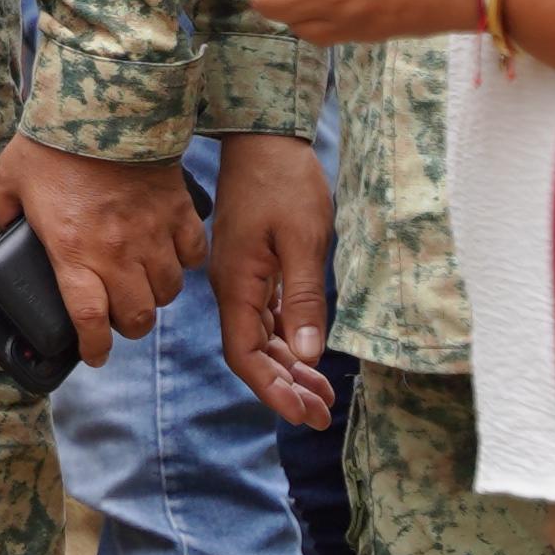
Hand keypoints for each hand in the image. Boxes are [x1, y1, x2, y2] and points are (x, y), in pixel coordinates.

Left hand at [0, 135, 202, 366]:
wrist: (105, 106)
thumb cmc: (54, 143)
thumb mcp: (10, 177)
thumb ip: (1, 208)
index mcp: (73, 252)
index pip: (88, 320)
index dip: (92, 347)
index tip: (93, 354)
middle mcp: (117, 254)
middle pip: (135, 317)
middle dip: (127, 327)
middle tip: (118, 319)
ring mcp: (152, 236)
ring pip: (167, 292)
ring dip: (155, 297)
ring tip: (143, 287)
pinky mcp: (178, 213)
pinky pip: (192, 255)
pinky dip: (185, 262)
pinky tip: (172, 256)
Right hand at [207, 131, 337, 425]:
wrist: (264, 138)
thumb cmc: (284, 182)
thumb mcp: (303, 240)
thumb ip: (304, 298)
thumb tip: (308, 355)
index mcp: (236, 283)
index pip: (244, 354)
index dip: (271, 389)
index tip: (302, 413)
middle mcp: (231, 287)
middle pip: (252, 353)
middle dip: (285, 388)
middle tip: (322, 416)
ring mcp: (241, 277)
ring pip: (260, 338)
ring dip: (289, 369)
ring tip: (323, 397)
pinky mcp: (254, 267)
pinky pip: (266, 317)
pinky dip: (288, 342)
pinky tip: (310, 357)